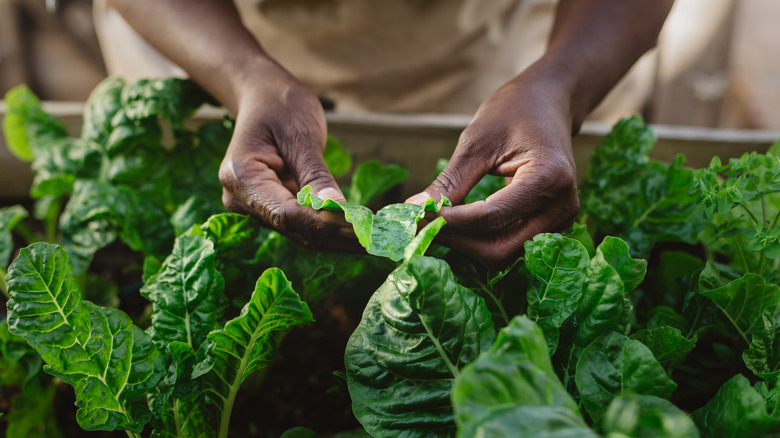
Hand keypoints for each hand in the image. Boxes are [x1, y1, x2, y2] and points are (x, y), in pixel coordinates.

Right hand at [219, 71, 357, 251]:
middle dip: (335, 236)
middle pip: (293, 228)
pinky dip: (329, 227)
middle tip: (375, 240)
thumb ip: (316, 175)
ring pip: (300, 232)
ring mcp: (254, 207)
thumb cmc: (281, 106)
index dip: (323, 224)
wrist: (264, 97)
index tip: (359, 229)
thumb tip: (338, 209)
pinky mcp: (271, 209)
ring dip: (336, 238)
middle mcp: (241, 199)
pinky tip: (358, 231)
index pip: (285, 214)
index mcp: (241, 177)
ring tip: (373, 240)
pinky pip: (302, 224)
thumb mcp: (300, 135)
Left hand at [407, 72, 579, 268]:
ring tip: (437, 223)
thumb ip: (450, 182)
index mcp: (549, 179)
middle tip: (422, 225)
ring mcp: (559, 221)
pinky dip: (479, 240)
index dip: (449, 223)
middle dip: (457, 240)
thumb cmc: (513, 112)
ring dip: (466, 244)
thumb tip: (414, 210)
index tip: (415, 217)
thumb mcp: (477, 142)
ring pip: (503, 254)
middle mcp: (561, 207)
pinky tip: (457, 223)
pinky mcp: (550, 226)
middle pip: (499, 248)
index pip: (491, 218)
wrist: (548, 103)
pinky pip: (509, 245)